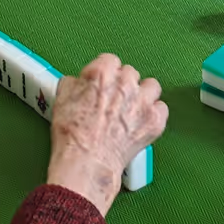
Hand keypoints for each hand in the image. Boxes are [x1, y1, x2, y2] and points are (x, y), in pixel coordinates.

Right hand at [45, 55, 167, 214]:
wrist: (86, 162)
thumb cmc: (73, 136)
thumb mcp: (61, 100)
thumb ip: (73, 84)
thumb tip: (77, 83)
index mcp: (102, 73)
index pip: (109, 61)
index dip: (105, 73)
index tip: (103, 83)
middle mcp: (126, 83)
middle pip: (130, 73)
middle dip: (123, 84)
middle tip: (114, 100)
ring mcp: (143, 101)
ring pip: (151, 86)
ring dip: (143, 94)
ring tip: (133, 108)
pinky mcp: (155, 120)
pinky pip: (162, 108)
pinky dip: (154, 115)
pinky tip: (142, 122)